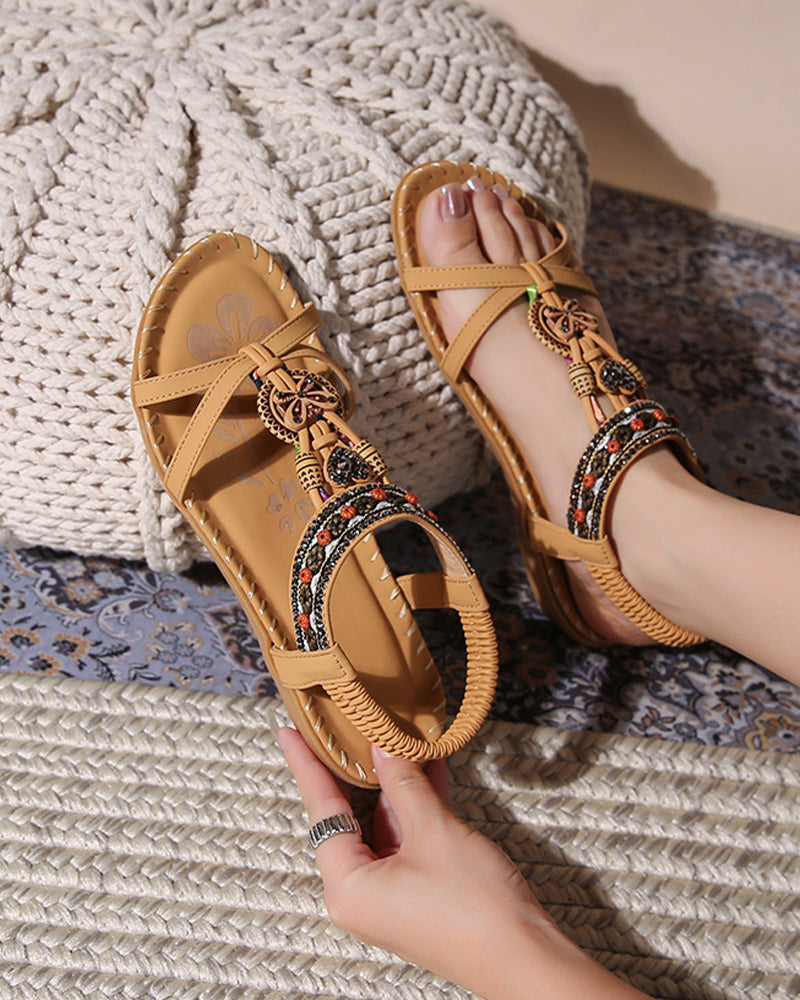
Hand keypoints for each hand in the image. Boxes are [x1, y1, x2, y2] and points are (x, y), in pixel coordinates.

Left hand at [277, 727, 627, 999]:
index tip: (289, 731)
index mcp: (348, 886)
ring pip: (381, 821)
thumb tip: (382, 745)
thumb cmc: (474, 906)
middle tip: (340, 723)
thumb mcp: (433, 830)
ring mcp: (389, 891)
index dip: (307, 765)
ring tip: (389, 731)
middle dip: (353, 767)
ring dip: (393, 780)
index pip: (321, 811)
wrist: (525, 956)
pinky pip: (406, 834)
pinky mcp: (417, 888)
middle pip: (348, 815)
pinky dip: (415, 802)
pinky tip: (427, 763)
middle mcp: (360, 892)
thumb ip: (403, 783)